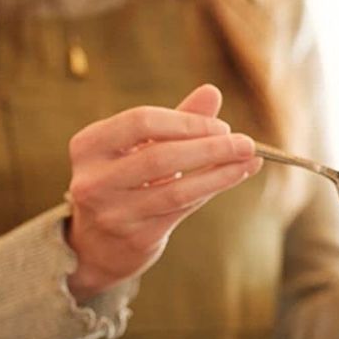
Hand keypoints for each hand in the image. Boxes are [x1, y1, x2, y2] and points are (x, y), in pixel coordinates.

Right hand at [65, 84, 262, 299]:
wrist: (96, 246)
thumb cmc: (122, 183)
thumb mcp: (138, 149)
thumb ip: (174, 121)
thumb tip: (212, 92)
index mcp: (88, 146)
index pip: (140, 122)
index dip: (185, 122)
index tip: (222, 126)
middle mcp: (94, 180)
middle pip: (160, 157)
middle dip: (209, 148)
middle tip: (246, 143)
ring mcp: (114, 213)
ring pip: (176, 190)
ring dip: (219, 173)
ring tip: (249, 161)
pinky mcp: (136, 238)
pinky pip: (182, 210)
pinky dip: (210, 191)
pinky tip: (233, 178)